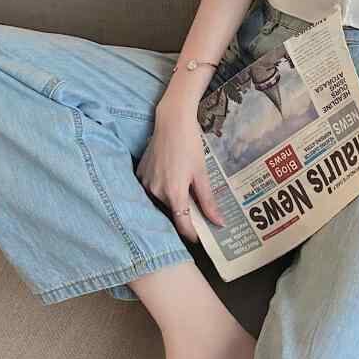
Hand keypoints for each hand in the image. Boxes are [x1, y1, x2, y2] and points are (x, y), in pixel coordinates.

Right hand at [136, 108, 225, 243]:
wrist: (172, 121)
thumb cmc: (190, 145)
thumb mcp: (202, 174)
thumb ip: (208, 201)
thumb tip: (219, 222)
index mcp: (174, 194)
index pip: (182, 224)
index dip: (192, 233)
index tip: (201, 237)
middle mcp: (155, 192)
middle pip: (172, 211)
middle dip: (184, 213)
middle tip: (198, 209)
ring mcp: (145, 183)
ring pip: (161, 201)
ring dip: (172, 200)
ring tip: (185, 187)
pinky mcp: (140, 174)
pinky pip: (151, 189)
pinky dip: (161, 188)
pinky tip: (171, 176)